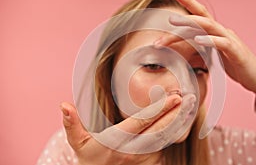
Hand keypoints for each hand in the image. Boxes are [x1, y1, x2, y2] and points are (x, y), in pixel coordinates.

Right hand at [60, 94, 194, 164]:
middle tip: (191, 98)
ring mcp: (145, 158)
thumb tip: (63, 105)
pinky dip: (175, 131)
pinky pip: (165, 144)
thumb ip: (72, 125)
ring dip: (179, 121)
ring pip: (166, 137)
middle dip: (177, 113)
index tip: (174, 98)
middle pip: (160, 130)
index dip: (159, 110)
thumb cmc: (90, 159)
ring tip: (191, 104)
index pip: (142, 123)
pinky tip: (183, 118)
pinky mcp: (152, 163)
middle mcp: (134, 150)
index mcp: (118, 141)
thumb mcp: (78, 144)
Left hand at [155, 0, 255, 104]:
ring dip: (190, 23)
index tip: (172, 1)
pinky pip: (222, 43)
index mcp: (215, 33)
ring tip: (173, 22)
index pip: (199, 17)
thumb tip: (187, 48)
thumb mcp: (214, 55)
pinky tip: (198, 39)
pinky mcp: (236, 51)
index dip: (187, 7)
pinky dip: (209, 40)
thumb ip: (202, 48)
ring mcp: (230, 40)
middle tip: (166, 16)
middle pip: (200, 19)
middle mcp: (222, 32)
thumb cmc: (235, 65)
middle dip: (183, 15)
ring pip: (208, 26)